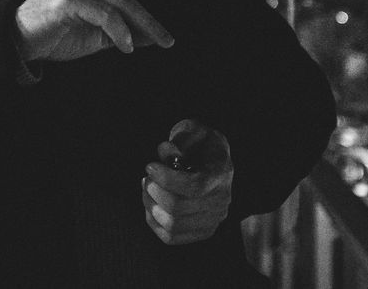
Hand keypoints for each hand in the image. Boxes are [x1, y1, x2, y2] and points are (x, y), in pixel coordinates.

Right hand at [14, 0, 201, 61]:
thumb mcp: (98, 33)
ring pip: (126, 0)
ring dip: (150, 24)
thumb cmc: (58, 33)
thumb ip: (124, 29)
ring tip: (167, 41)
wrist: (19, 40)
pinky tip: (129, 48)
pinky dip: (121, 33)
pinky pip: (106, 16)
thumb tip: (154, 37)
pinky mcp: (69, 0)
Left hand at [142, 120, 233, 244]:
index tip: (150, 166)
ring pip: (172, 225)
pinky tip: (150, 204)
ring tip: (146, 188)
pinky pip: (171, 237)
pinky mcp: (202, 231)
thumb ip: (180, 138)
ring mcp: (213, 219)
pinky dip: (153, 221)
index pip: (194, 187)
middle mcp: (221, 200)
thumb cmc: (199, 142)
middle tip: (146, 178)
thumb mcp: (193, 130)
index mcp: (221, 172)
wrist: (212, 158)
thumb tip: (165, 151)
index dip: (167, 179)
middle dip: (154, 191)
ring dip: (151, 206)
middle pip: (178, 208)